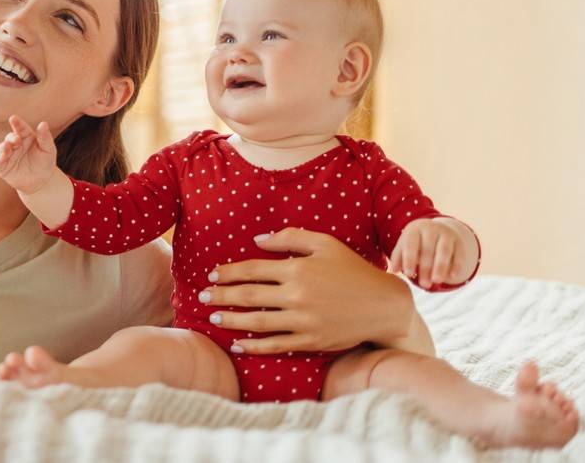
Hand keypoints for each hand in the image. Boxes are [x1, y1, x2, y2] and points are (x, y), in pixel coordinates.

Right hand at [0, 115, 57, 195]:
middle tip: (16, 140)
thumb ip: (45, 137)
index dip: (17, 123)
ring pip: (1, 149)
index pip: (20, 128)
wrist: (41, 182)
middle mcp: (15, 144)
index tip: (13, 118)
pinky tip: (1, 158)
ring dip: (3, 147)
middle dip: (11, 138)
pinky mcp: (2, 167)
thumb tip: (43, 123)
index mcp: (26, 136)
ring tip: (7, 147)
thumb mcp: (48, 149)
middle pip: (10, 138)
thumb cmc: (45, 162)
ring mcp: (7, 155)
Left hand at [199, 228, 418, 354]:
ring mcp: (303, 321)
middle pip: (249, 296)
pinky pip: (275, 345)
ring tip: (213, 316)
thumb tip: (258, 240)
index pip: (252, 270)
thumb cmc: (352, 270)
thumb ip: (290, 237)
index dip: (229, 273)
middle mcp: (296, 295)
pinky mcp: (311, 341)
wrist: (383, 305)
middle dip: (221, 296)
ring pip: (257, 321)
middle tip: (202, 296)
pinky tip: (238, 344)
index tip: (213, 275)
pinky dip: (254, 346)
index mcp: (297, 269)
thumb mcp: (324, 244)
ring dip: (231, 319)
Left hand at [388, 217, 477, 289]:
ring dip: (441, 267)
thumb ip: (398, 257)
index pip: (411, 244)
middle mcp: (431, 229)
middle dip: (426, 268)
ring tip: (436, 281)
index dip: (409, 259)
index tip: (408, 274)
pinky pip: (459, 253)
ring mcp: (446, 234)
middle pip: (428, 250)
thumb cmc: (415, 242)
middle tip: (424, 284)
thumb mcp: (404, 246)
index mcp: (414, 229)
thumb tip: (392, 271)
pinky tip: (452, 276)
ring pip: (444, 251)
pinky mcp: (459, 241)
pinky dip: (456, 265)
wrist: (436, 229)